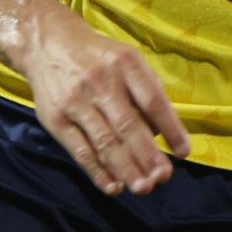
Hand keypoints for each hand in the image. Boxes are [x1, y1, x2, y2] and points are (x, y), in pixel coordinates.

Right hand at [19, 11, 190, 197]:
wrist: (47, 44)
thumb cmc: (98, 57)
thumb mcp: (126, 59)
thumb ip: (147, 89)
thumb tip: (162, 133)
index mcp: (125, 64)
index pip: (153, 101)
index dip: (171, 129)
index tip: (183, 153)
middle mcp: (100, 81)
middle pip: (128, 126)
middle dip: (148, 156)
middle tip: (163, 178)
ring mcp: (76, 101)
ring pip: (105, 142)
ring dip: (126, 169)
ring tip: (143, 188)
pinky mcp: (55, 119)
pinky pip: (80, 150)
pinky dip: (97, 172)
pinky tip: (113, 187)